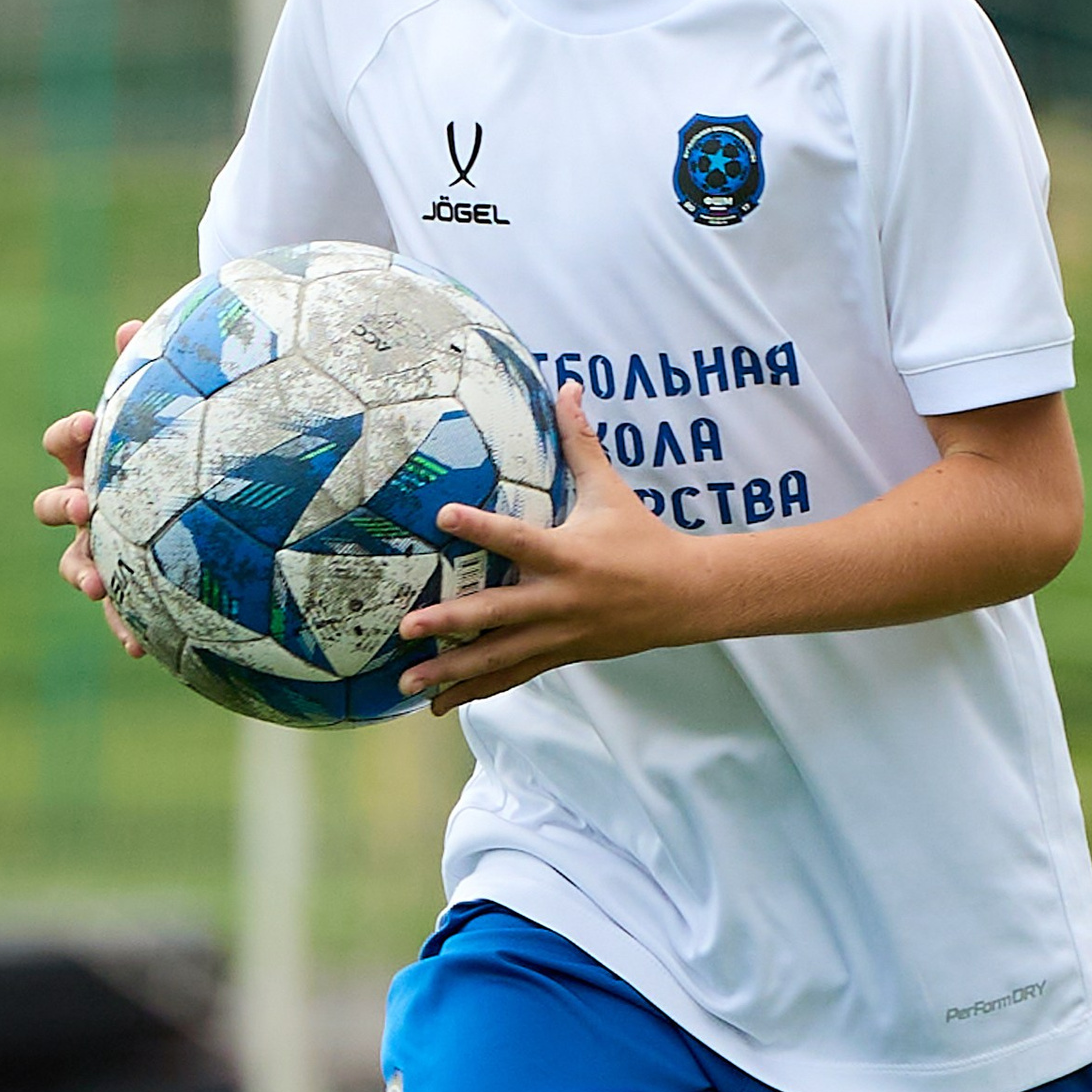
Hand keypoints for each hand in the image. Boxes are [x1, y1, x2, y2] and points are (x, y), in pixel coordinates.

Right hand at [33, 320, 147, 654]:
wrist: (201, 493)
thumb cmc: (175, 442)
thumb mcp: (167, 406)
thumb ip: (148, 371)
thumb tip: (131, 325)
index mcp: (93, 457)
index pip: (65, 440)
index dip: (69, 433)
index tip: (85, 424)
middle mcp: (87, 502)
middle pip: (53, 505)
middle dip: (61, 506)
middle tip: (81, 505)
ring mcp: (101, 545)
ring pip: (76, 562)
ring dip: (82, 571)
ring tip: (96, 584)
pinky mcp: (127, 584)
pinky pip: (121, 607)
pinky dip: (124, 624)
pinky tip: (137, 646)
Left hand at [397, 386, 707, 713]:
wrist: (685, 597)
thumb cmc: (643, 538)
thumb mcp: (609, 490)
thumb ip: (580, 442)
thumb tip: (568, 386)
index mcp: (567, 555)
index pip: (517, 539)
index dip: (481, 527)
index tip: (443, 515)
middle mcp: (557, 600)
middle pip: (497, 614)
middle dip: (450, 623)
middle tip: (406, 626)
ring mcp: (557, 634)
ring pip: (497, 658)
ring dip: (451, 672)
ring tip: (406, 683)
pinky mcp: (559, 655)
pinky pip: (511, 676)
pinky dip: (475, 691)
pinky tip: (439, 705)